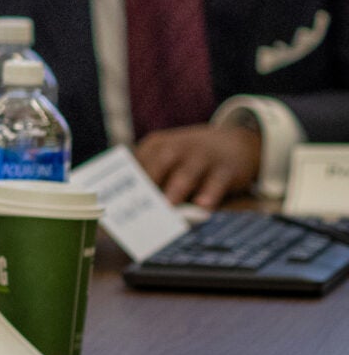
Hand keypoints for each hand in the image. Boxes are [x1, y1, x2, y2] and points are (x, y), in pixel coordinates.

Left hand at [135, 122, 260, 207]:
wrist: (235, 143)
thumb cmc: (190, 160)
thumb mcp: (168, 160)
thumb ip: (151, 180)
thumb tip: (132, 212)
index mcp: (156, 146)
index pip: (138, 164)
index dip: (128, 184)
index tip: (119, 204)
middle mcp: (178, 148)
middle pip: (160, 163)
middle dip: (150, 184)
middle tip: (141, 205)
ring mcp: (203, 157)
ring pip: (187, 172)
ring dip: (176, 189)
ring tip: (167, 206)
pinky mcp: (227, 169)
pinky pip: (217, 182)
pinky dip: (210, 193)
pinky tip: (203, 206)